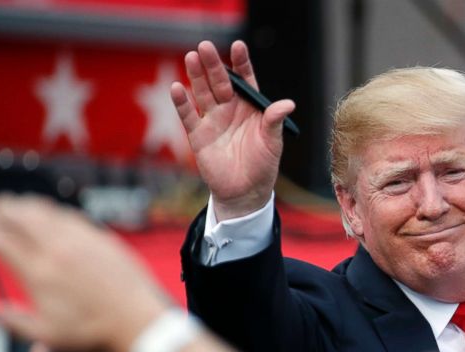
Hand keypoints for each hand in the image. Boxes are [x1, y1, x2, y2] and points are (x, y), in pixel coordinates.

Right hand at [0, 193, 167, 351]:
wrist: (140, 325)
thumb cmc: (95, 335)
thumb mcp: (47, 336)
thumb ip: (12, 322)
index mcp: (38, 273)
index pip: (1, 239)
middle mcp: (58, 251)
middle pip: (22, 218)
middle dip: (3, 208)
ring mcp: (83, 242)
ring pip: (48, 213)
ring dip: (29, 206)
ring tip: (17, 203)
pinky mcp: (105, 240)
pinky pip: (74, 217)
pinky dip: (57, 211)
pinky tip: (55, 213)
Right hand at [170, 40, 294, 220]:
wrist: (245, 192)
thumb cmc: (263, 166)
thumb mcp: (272, 143)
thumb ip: (275, 121)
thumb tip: (287, 104)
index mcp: (250, 107)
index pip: (245, 80)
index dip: (241, 63)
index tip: (238, 46)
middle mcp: (230, 109)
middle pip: (220, 82)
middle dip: (213, 65)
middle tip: (205, 46)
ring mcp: (213, 120)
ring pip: (203, 93)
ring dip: (196, 76)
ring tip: (191, 57)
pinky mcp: (198, 135)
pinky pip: (188, 116)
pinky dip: (181, 102)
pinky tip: (176, 88)